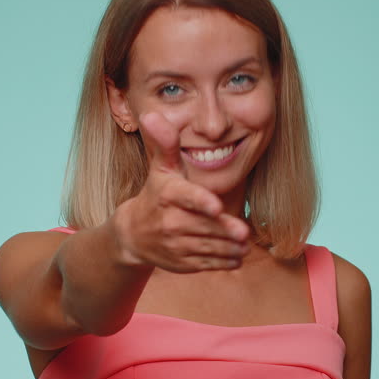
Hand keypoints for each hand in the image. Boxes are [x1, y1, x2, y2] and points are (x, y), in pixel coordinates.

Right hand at [113, 111, 250, 272]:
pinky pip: (206, 263)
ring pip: (207, 246)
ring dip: (229, 247)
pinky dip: (224, 261)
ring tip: (244, 244)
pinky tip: (237, 257)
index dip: (201, 202)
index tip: (217, 207)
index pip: (186, 198)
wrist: (133, 234)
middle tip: (244, 232)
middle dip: (224, 230)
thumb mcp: (159, 168)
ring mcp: (175, 244)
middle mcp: (169, 221)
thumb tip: (152, 114)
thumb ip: (164, 143)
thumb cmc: (156, 194)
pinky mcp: (182, 263)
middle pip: (203, 225)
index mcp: (167, 194)